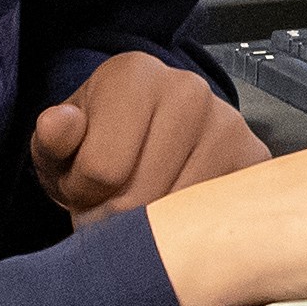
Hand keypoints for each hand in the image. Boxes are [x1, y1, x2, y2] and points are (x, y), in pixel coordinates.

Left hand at [33, 51, 271, 216]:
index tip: (87, 187)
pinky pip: (217, 216)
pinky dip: (193, 229)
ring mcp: (228, 123)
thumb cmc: (97, 148)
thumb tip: (59, 124)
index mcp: (134, 75)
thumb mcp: (58, 147)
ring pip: (180, 213)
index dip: (83, 195)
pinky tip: (179, 212)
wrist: (144, 143)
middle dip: (118, 218)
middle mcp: (189, 89)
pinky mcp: (254, 158)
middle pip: (141, 196)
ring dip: (156, 230)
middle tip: (114, 207)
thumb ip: (52, 141)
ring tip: (145, 207)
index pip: (101, 170)